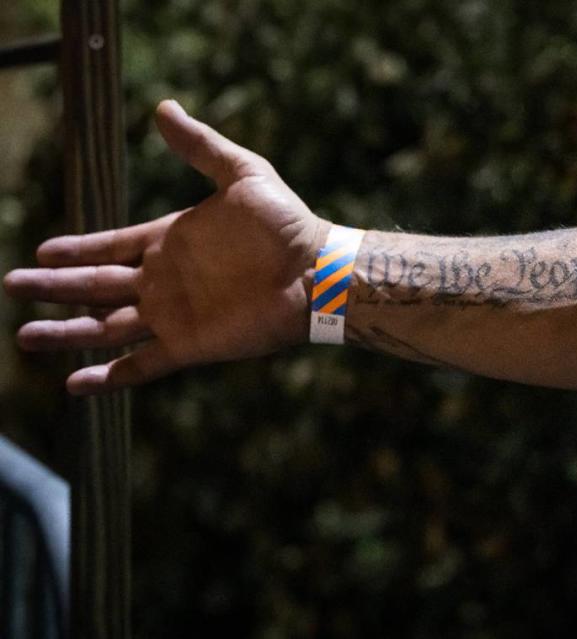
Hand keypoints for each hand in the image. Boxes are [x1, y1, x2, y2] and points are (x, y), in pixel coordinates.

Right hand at [3, 100, 327, 394]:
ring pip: (106, 327)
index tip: (41, 252)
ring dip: (68, 331)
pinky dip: (109, 376)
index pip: (109, 247)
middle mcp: (163, 280)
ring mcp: (174, 315)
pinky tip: (75, 384)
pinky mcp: (189, 345)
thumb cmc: (286, 223)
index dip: (76, 251)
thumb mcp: (242, 173)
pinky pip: (141, 365)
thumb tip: (163, 107)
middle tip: (12, 287)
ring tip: (26, 337)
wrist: (317, 271)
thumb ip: (200, 146)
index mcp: (169, 241)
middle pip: (95, 287)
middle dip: (54, 288)